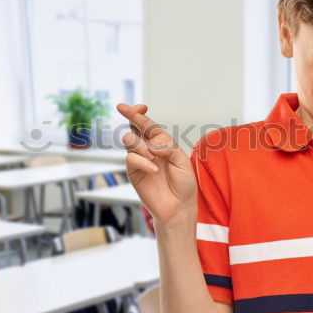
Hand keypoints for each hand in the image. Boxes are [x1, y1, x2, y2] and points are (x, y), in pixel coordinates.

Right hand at [116, 103, 196, 225]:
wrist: (179, 205)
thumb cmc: (183, 183)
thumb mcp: (182, 160)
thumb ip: (167, 147)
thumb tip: (152, 143)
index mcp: (161, 143)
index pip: (147, 125)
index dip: (139, 114)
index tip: (139, 107)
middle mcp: (148, 148)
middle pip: (133, 127)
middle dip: (132, 117)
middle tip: (130, 112)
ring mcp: (139, 159)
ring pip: (129, 140)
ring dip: (141, 145)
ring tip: (153, 157)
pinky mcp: (133, 172)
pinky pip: (131, 159)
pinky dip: (142, 161)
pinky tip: (153, 169)